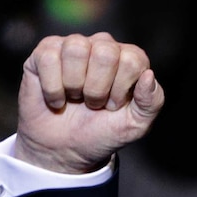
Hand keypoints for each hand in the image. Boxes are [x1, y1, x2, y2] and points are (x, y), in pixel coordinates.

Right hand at [15, 32, 163, 173]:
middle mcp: (103, 46)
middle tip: (93, 103)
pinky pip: (48, 57)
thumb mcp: (136, 125)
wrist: (64, 150)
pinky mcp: (45, 52)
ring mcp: (73, 46)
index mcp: (130, 59)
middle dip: (97, 88)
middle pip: (105, 52)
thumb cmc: (102, 132)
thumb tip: (148, 75)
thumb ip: (151, 102)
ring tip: (75, 97)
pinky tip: (56, 98)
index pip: (132, 60)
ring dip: (74, 84)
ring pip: (76, 49)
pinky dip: (52, 87)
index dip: (120, 89)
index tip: (112, 106)